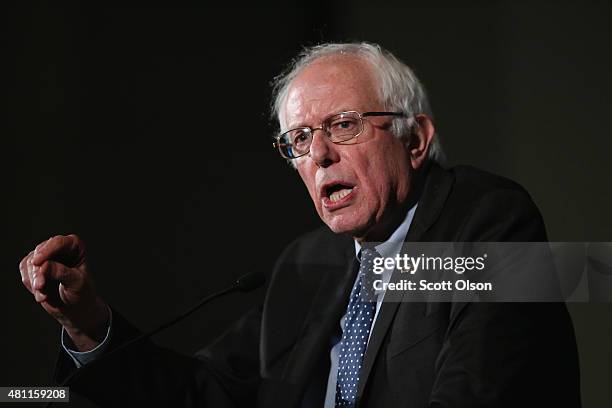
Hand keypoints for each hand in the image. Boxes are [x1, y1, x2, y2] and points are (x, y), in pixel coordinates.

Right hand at [19, 234, 109, 350]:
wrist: (75, 308)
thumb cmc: (82, 293)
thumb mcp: (77, 283)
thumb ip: (61, 273)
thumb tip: (43, 266)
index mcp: (75, 246)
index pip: (59, 242)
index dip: (47, 251)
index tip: (37, 262)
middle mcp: (59, 248)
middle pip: (41, 252)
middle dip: (38, 271)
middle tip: (40, 287)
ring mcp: (45, 257)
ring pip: (30, 263)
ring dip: (34, 281)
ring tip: (43, 296)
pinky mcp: (34, 268)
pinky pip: (25, 272)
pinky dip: (30, 285)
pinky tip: (42, 295)